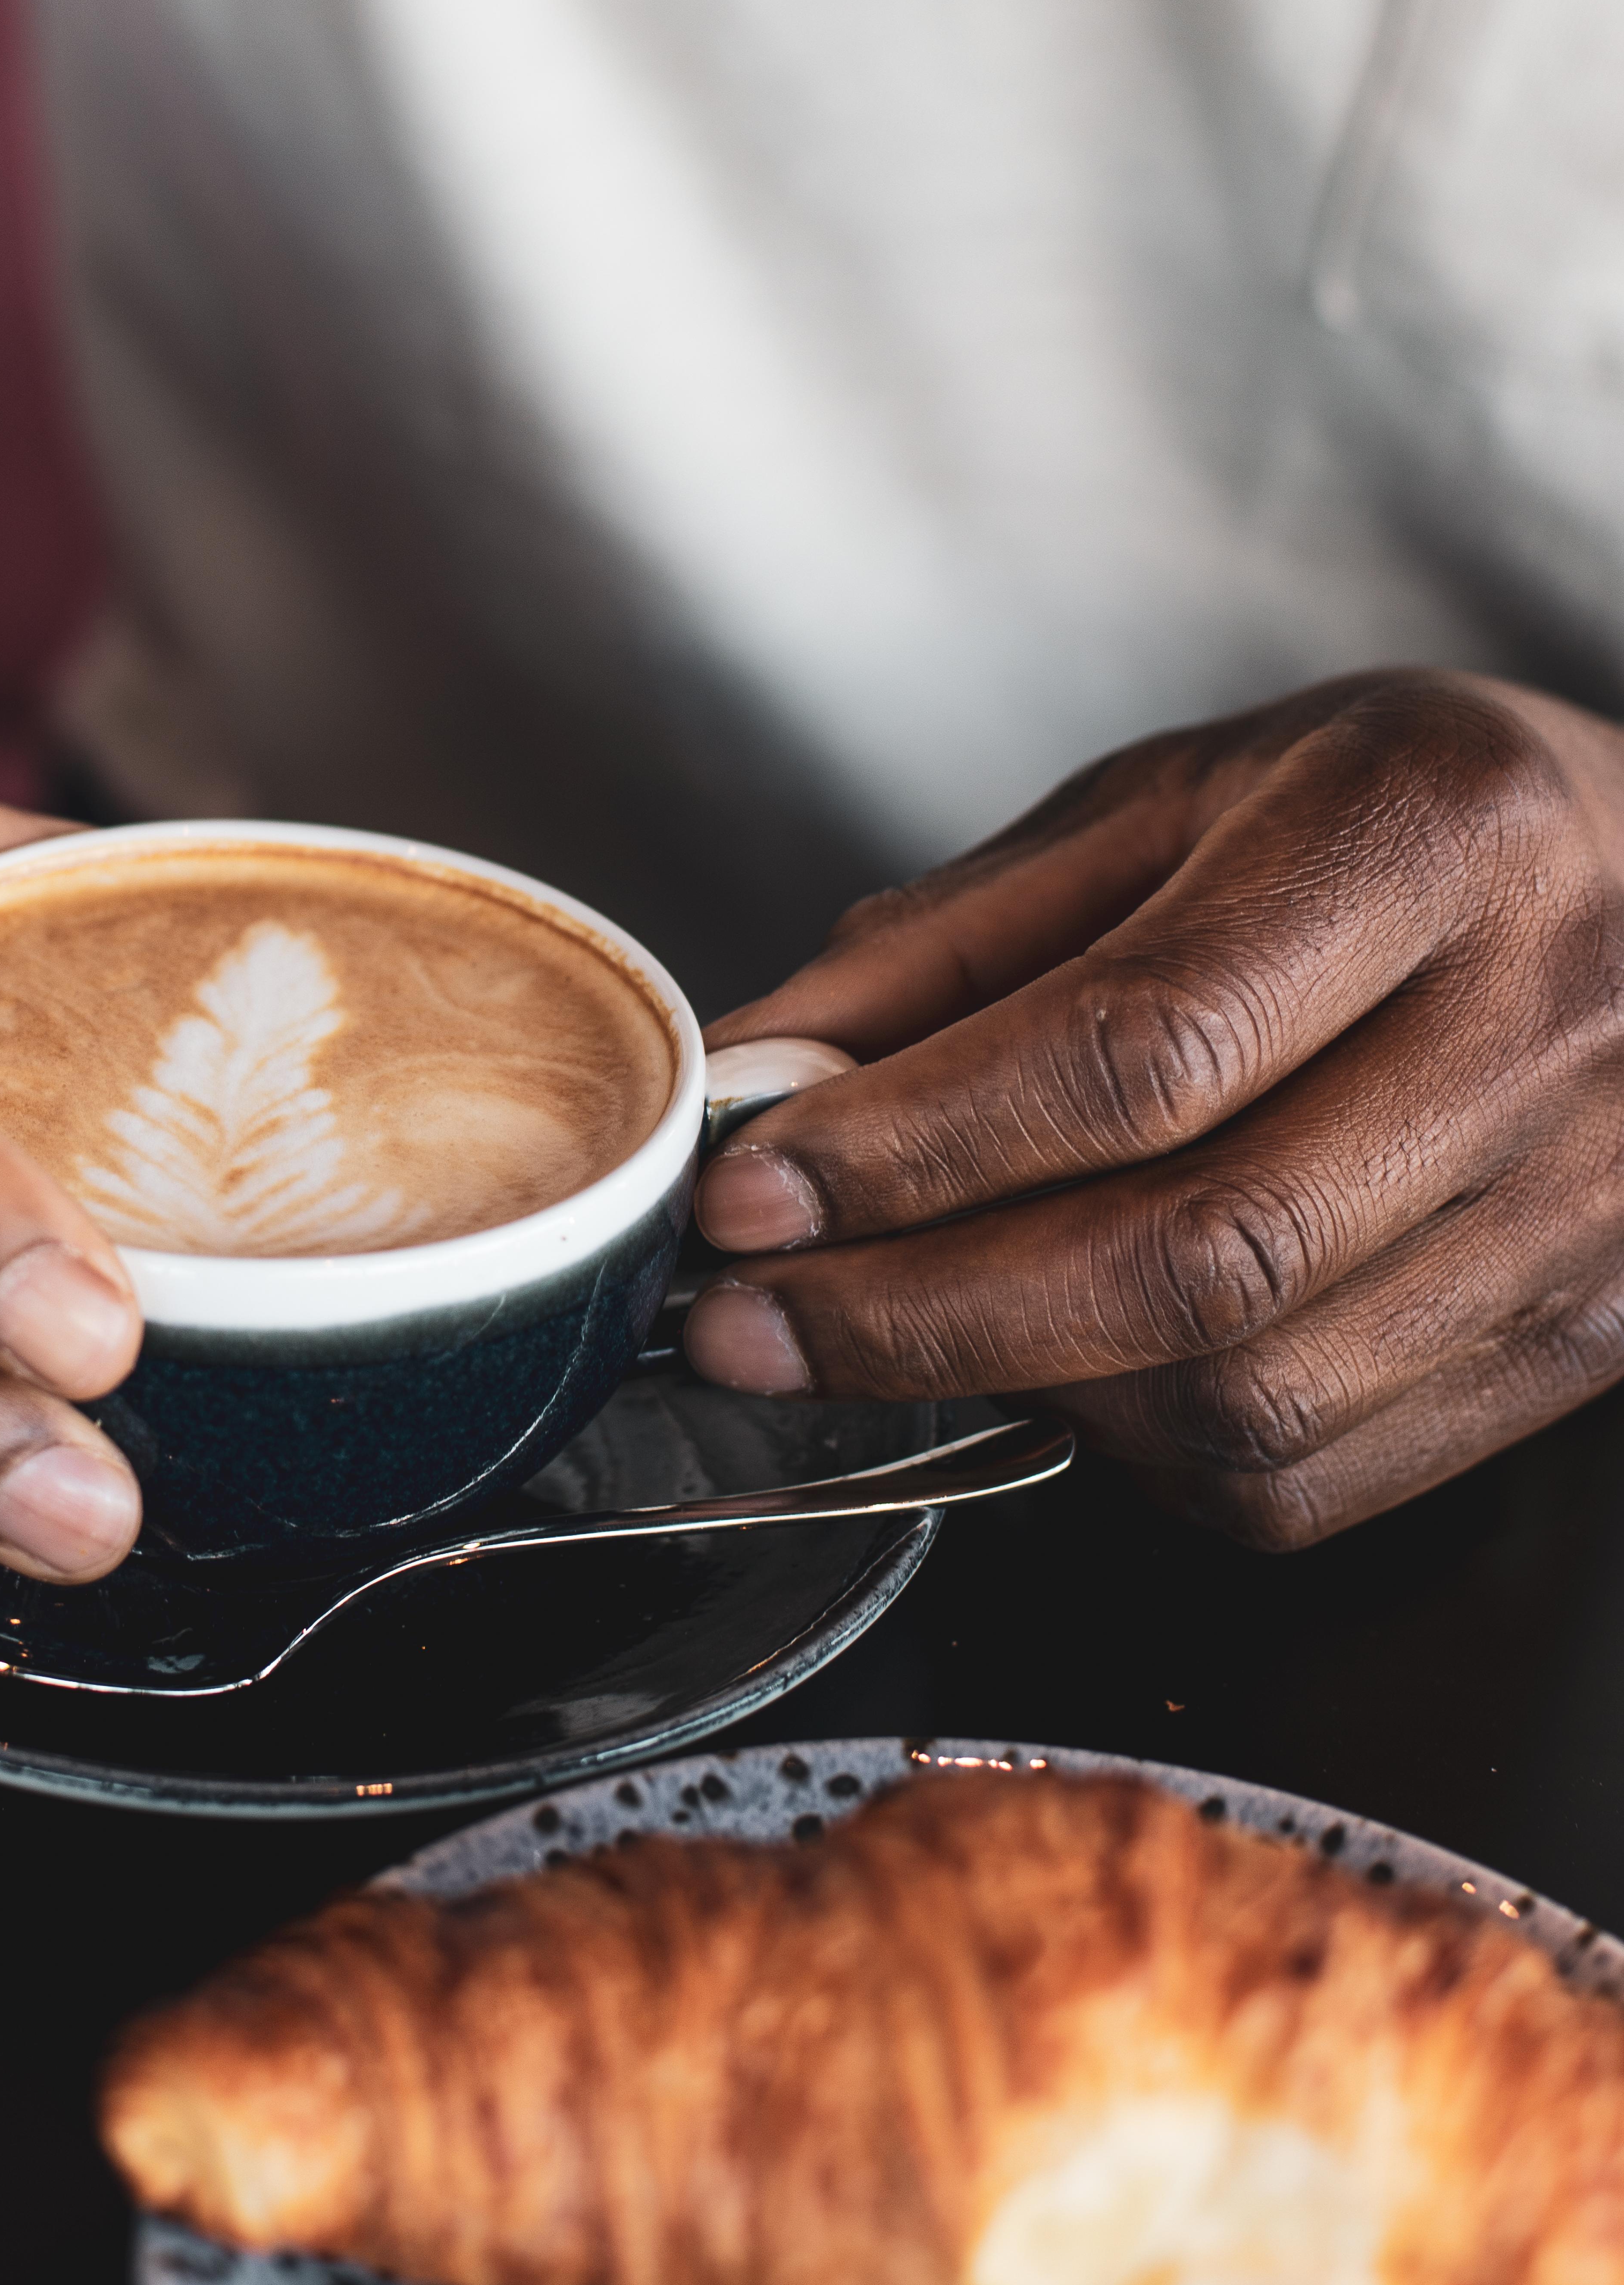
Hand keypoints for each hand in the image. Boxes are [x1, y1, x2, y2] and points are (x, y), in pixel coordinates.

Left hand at [685, 670, 1623, 1546]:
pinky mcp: (1581, 1340)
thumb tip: (758, 1081)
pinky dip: (1134, 1453)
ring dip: (1014, 1392)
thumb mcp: (1168, 809)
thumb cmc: (1383, 828)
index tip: (747, 1196)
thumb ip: (952, 948)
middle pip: (1191, 1254)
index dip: (915, 1147)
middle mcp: (1540, 1032)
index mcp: (1429, 839)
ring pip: (1243, 1397)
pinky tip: (1052, 1373)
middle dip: (919, 1317)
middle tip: (745, 1326)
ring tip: (881, 1337)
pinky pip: (1308, 1475)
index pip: (1138, 1048)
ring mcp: (1588, 1212)